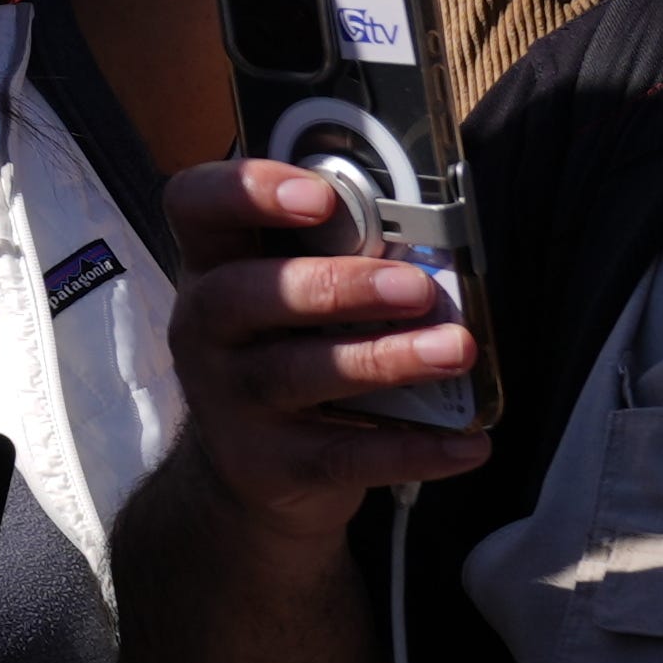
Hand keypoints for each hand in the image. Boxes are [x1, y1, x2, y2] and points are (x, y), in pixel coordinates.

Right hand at [161, 155, 492, 536]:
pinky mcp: (270, 463)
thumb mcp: (286, 300)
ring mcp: (229, 398)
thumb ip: (336, 260)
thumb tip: (434, 245)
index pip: (196, 205)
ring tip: (454, 351)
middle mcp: (206, 327)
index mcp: (212, 266)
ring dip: (382, 359)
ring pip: (296, 374)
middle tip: (414, 288)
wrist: (247, 470)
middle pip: (243, 295)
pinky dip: (410, 449)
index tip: (320, 197)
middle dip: (333, 286)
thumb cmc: (285, 355)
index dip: (246, 192)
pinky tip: (466, 442)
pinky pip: (343, 455)